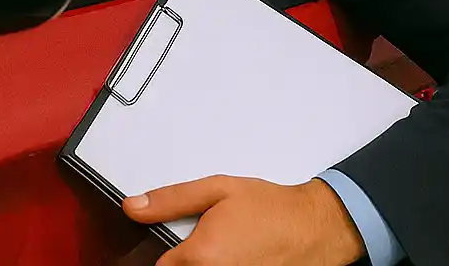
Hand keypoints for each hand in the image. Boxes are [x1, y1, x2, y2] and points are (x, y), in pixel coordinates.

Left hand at [122, 175, 366, 264]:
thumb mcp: (217, 190)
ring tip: (227, 249)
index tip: (177, 243)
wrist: (314, 228)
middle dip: (187, 261)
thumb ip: (171, 200)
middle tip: (209, 243)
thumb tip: (134, 207)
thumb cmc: (270, 209)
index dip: (164, 253)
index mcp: (200, 256)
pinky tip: (239, 257)